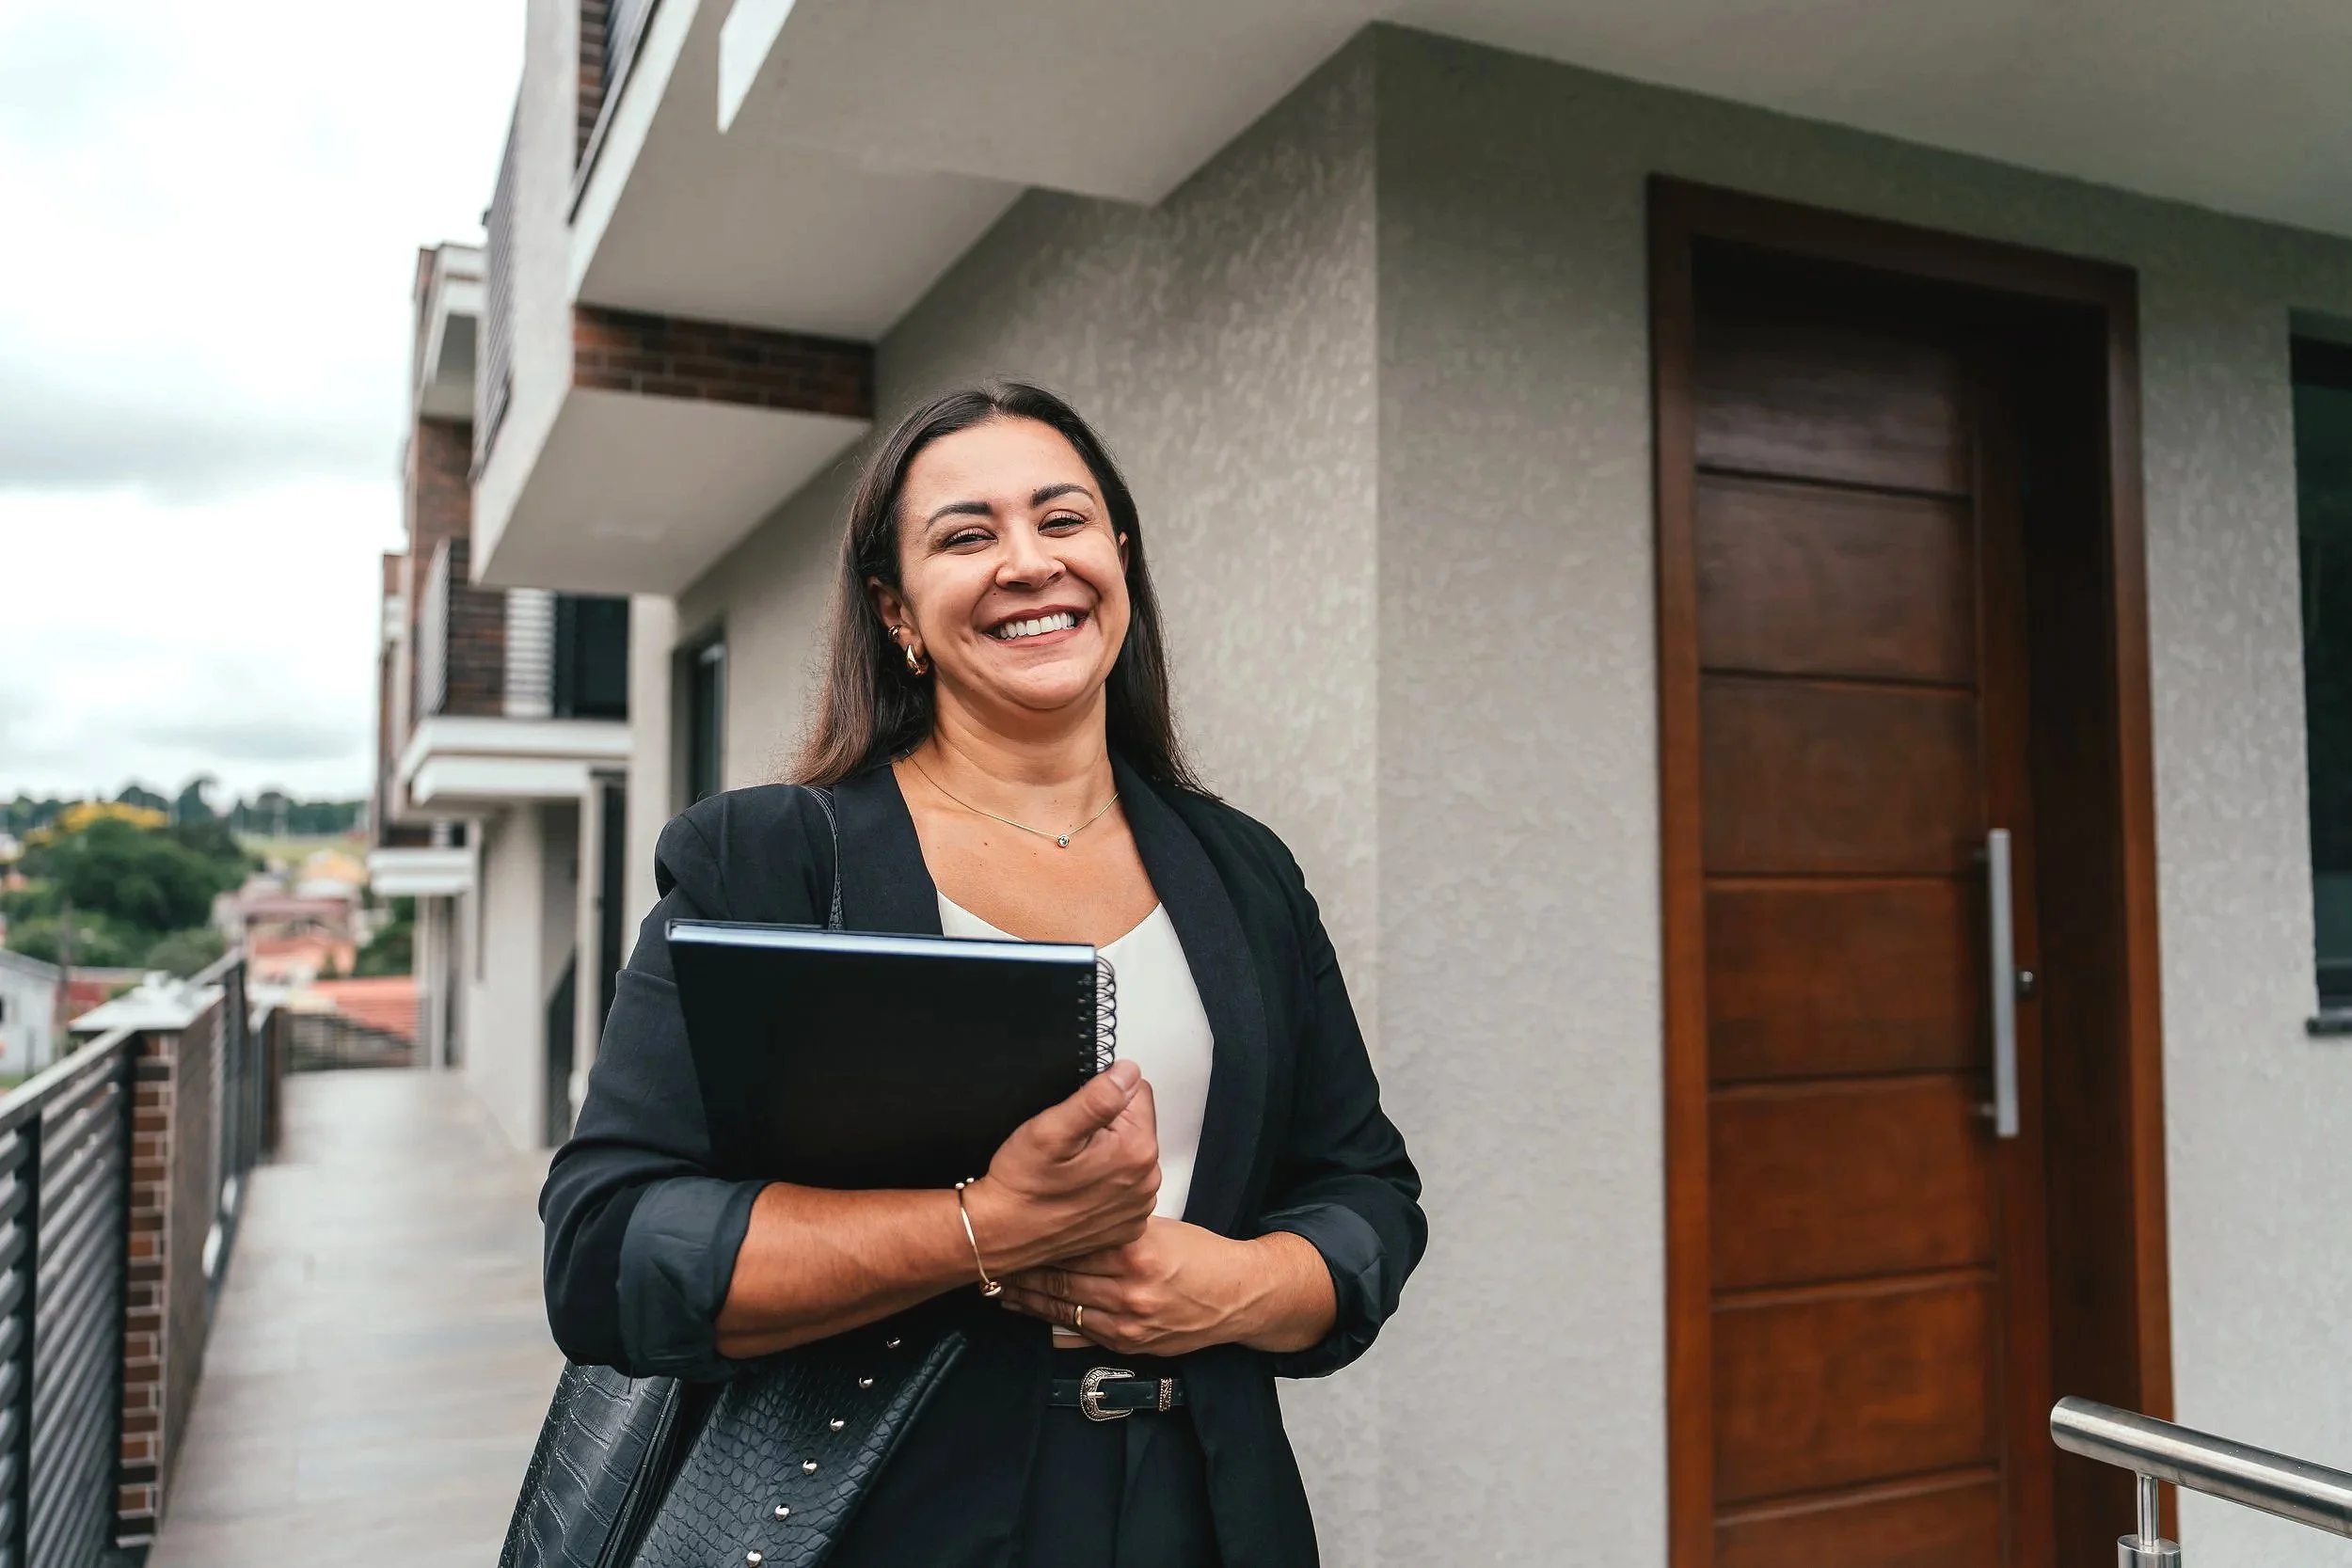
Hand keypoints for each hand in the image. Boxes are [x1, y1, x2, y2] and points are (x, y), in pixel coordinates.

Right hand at [962, 1061, 1159, 1275]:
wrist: (1001, 1234)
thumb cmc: (1021, 1185)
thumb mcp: (1050, 1130)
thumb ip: (1097, 1098)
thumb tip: (1128, 1072)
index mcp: (1136, 1151)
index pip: (1138, 1092)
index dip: (1104, 1097)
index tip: (1077, 1119)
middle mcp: (1147, 1181)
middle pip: (1136, 1125)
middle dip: (1107, 1127)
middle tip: (1070, 1148)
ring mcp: (1138, 1207)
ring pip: (1130, 1155)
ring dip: (1107, 1155)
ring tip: (1071, 1170)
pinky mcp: (1127, 1224)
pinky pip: (1124, 1186)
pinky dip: (1106, 1184)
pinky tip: (1078, 1190)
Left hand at [999, 1219, 1335, 1356]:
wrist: (1238, 1296)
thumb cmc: (1203, 1256)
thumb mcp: (1162, 1227)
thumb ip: (1118, 1227)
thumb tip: (1074, 1219)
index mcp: (1136, 1249)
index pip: (1071, 1242)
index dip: (1036, 1237)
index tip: (1010, 1229)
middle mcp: (1129, 1288)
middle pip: (1059, 1277)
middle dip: (1022, 1269)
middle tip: (991, 1258)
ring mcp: (1128, 1321)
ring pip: (1063, 1307)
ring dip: (1027, 1298)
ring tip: (998, 1286)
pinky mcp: (1129, 1343)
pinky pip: (1079, 1333)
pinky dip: (1050, 1323)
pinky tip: (1029, 1313)